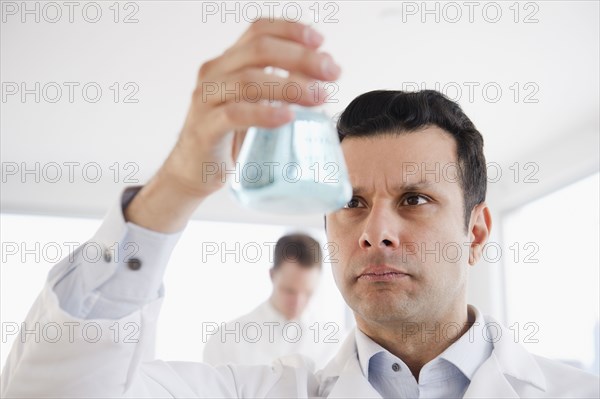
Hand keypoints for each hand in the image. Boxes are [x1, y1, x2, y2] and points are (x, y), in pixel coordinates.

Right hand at [126, 19, 341, 231]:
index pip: (258, 31)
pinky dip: (263, 114)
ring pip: (248, 81)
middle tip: (332, 72)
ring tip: (318, 97)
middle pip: (259, 51)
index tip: (320, 42)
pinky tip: (286, 117)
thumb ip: (280, 86)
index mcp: (228, 62)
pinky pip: (234, 115)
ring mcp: (206, 100)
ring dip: (290, 87)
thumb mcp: (256, 103)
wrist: (194, 169)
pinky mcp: (204, 128)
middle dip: (301, 58)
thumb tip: (323, 77)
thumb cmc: (230, 135)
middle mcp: (214, 73)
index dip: (290, 30)